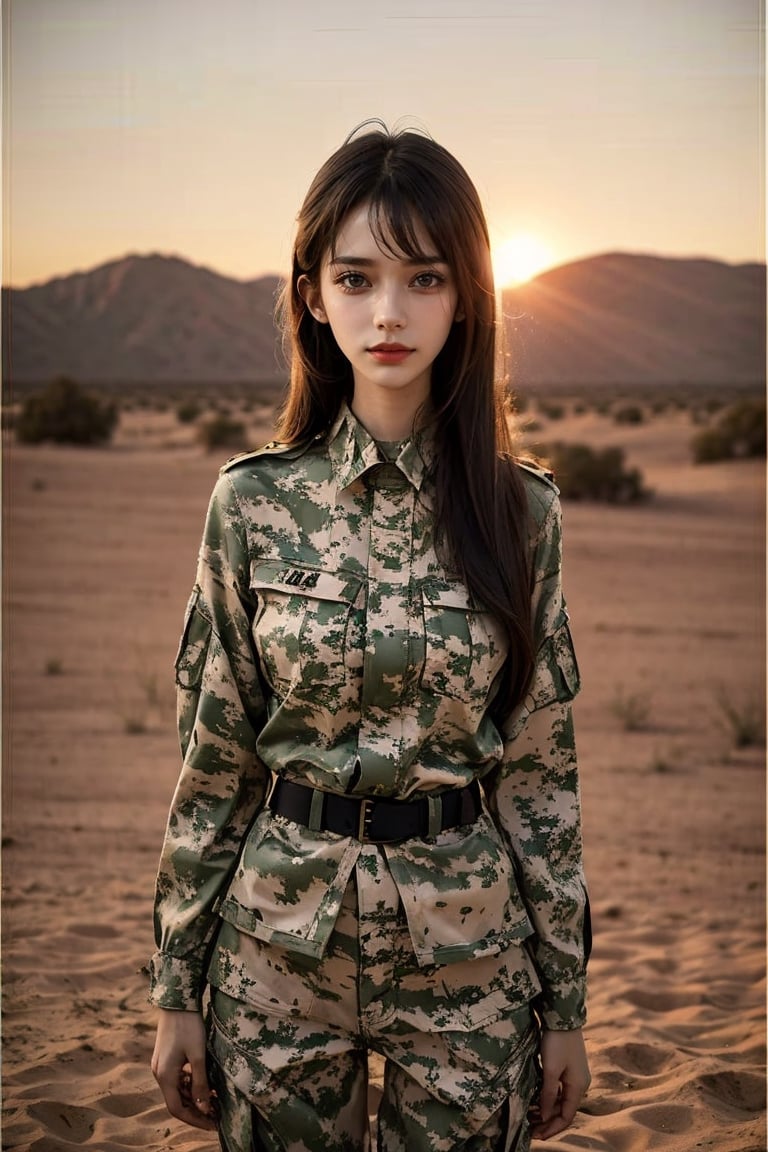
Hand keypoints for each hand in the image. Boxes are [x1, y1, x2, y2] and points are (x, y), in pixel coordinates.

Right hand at [151, 1008, 217, 1130]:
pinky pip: (177, 1078)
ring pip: (177, 1090)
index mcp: (164, 1076)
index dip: (194, 1119)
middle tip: (216, 1115)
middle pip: (177, 1101)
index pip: (177, 1109)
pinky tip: (205, 1083)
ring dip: (193, 1097)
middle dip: (196, 1110)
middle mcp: (159, 1073)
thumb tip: (204, 1108)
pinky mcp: (166, 1058)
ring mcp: (161, 1065)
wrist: (177, 1001)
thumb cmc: (188, 1026)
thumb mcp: (198, 1055)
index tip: (212, 1124)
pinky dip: (190, 1085)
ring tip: (214, 1101)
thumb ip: (200, 1083)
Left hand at [529, 1027, 589, 1141]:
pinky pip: (560, 1089)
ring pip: (562, 1100)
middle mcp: (580, 1083)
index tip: (536, 1135)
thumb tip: (545, 1116)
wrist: (563, 1016)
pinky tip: (538, 1100)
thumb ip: (548, 1094)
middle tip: (531, 1129)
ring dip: (548, 1110)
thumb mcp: (550, 1069)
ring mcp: (576, 1075)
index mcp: (578, 1086)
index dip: (552, 1128)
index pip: (567, 1116)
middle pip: (565, 1110)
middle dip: (549, 1121)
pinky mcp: (569, 1067)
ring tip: (531, 1117)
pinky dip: (550, 1098)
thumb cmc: (557, 1042)